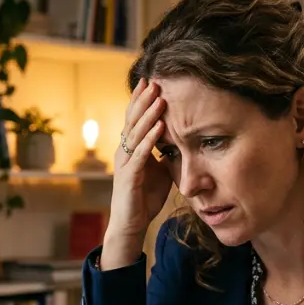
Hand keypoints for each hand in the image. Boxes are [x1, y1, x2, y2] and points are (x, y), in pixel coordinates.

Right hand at [102, 78, 173, 268]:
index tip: (150, 80)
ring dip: (148, 115)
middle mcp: (124, 152)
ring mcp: (125, 163)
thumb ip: (164, 153)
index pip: (135, 119)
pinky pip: (139, 155)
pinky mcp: (129, 177)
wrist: (131, 223)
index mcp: (131, 148)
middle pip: (133, 120)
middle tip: (154, 81)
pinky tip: (159, 128)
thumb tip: (178, 139)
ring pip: (135, 134)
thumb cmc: (144, 197)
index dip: (141, 100)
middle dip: (144, 100)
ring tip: (159, 98)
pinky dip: (149, 140)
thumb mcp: (158, 170)